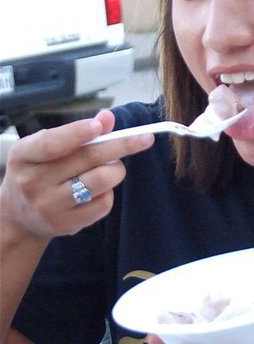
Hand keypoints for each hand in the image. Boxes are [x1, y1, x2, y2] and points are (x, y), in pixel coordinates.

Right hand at [0, 110, 153, 240]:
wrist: (20, 216)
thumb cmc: (38, 172)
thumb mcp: (45, 148)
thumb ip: (75, 133)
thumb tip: (107, 118)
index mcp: (23, 156)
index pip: (52, 143)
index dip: (78, 132)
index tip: (100, 125)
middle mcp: (33, 182)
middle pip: (87, 158)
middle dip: (120, 145)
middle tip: (144, 139)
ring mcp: (50, 206)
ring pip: (100, 180)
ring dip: (116, 170)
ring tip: (111, 168)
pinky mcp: (67, 225)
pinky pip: (104, 203)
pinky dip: (109, 192)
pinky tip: (98, 190)